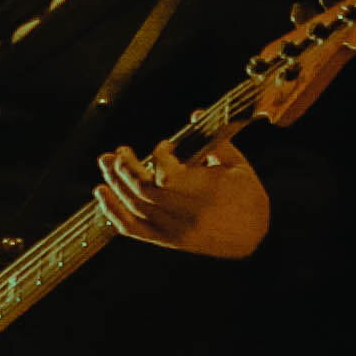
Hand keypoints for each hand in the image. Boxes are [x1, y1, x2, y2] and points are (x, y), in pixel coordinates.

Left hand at [96, 141, 270, 258]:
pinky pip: (131, 228)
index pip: (167, 175)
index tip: (164, 146)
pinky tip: (102, 194)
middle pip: (143, 190)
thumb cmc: (248, 198)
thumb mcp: (239, 166)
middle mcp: (186, 214)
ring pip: (133, 206)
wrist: (253, 237)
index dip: (159, 155)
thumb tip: (196, 114)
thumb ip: (217, 140)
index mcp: (206, 194)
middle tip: (119, 151)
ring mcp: (173, 230)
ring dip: (115, 183)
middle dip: (126, 167)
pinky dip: (112, 211)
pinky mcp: (166, 241)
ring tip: (106, 163)